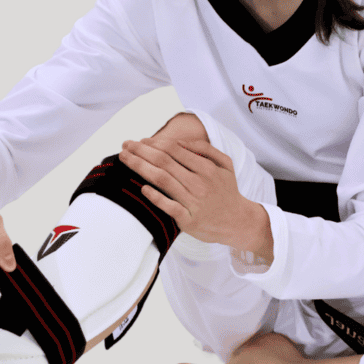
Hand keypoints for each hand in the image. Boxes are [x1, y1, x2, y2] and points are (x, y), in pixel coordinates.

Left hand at [118, 136, 271, 259]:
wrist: (238, 221)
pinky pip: (169, 206)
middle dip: (141, 151)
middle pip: (164, 162)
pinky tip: (142, 188)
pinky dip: (155, 196)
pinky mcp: (189, 220)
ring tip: (125, 159)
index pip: (174, 150)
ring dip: (140, 167)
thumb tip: (181, 141)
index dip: (154, 143)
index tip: (140, 141)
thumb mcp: (225, 164)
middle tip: (125, 145)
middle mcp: (199, 183)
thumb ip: (205, 149)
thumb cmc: (227, 191)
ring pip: (162, 180)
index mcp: (207, 168)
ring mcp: (194, 202)